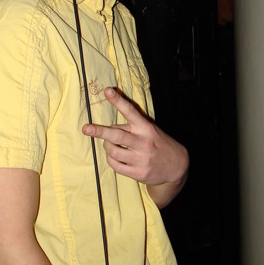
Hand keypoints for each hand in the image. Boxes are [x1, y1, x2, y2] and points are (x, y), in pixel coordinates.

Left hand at [82, 87, 188, 205]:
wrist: (177, 166)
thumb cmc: (159, 144)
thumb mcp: (150, 131)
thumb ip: (132, 128)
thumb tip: (109, 129)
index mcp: (146, 128)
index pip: (131, 111)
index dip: (118, 101)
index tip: (107, 91)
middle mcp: (143, 142)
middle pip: (117, 136)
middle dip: (99, 131)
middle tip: (86, 129)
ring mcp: (141, 159)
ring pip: (113, 151)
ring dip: (107, 147)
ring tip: (109, 145)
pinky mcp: (138, 173)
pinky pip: (116, 166)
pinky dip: (111, 160)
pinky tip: (114, 157)